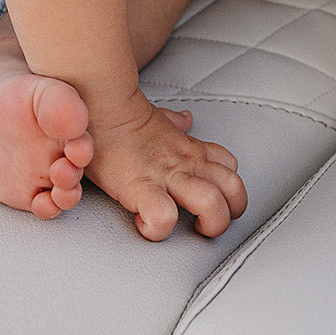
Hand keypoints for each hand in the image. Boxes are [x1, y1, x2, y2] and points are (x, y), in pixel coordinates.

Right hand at [86, 88, 247, 241]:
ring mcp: (167, 176)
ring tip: (188, 226)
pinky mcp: (141, 189)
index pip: (229, 166)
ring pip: (212, 204)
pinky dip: (158, 229)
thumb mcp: (158, 115)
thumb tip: (185, 119)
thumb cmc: (122, 114)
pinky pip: (164, 217)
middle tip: (208, 221)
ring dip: (207, 223)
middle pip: (234, 189)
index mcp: (190, 149)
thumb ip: (175, 121)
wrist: (101, 105)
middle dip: (230, 212)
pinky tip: (145, 224)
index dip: (226, 187)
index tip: (207, 196)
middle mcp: (185, 163)